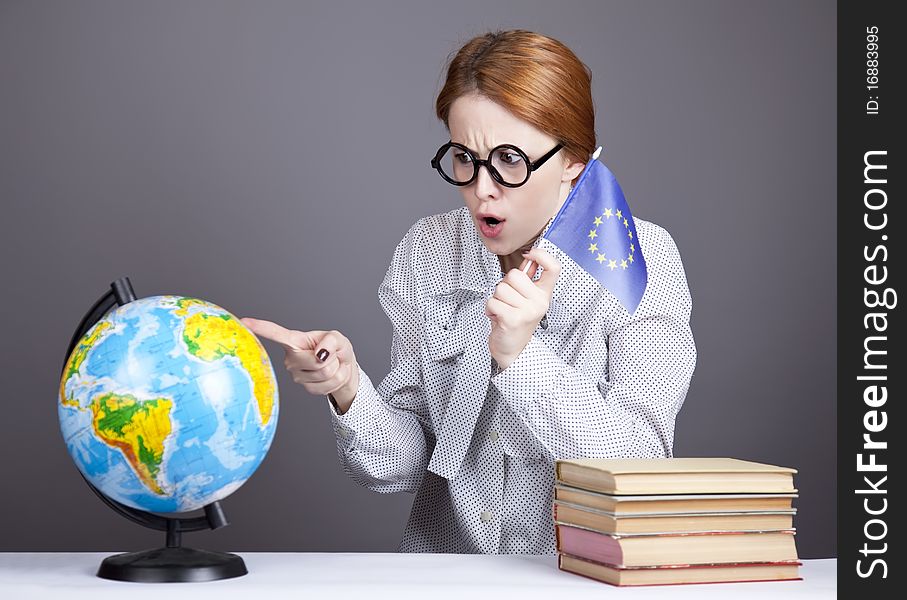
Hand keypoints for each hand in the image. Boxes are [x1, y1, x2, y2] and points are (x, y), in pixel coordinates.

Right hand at [240, 317, 359, 412]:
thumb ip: (331, 341)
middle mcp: (290, 358)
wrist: (343, 367)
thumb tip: (320, 353)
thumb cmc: (335, 349)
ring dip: (335, 369)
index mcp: (295, 340)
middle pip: (316, 360)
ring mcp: (296, 374)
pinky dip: (336, 380)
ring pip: (324, 373)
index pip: (276, 334)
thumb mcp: (337, 338)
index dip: (260, 327)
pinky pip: (327, 386)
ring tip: (330, 364)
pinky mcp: (305, 388)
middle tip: (330, 355)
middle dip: (331, 358)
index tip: (244, 322)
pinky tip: (331, 375)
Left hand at [484, 247, 560, 369]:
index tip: (530, 254)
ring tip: (503, 310)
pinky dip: (490, 309)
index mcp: (544, 294)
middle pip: (515, 274)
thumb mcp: (526, 299)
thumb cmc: (516, 322)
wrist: (513, 350)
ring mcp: (528, 311)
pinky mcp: (513, 319)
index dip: (541, 254)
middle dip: (504, 285)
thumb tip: (528, 259)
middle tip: (508, 300)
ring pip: (500, 288)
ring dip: (496, 299)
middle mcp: (540, 302)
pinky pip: (493, 302)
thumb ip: (527, 279)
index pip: (554, 267)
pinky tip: (497, 318)